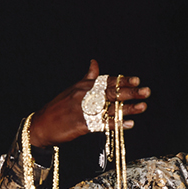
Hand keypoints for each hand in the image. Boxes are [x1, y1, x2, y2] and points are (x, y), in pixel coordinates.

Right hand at [29, 59, 149, 147]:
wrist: (41, 125)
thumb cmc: (58, 107)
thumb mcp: (72, 89)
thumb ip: (87, 77)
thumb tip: (95, 63)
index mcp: (83, 86)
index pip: (106, 81)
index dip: (122, 80)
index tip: (137, 80)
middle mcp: (84, 96)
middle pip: (111, 92)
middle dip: (130, 92)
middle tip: (146, 91)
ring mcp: (82, 110)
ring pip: (110, 108)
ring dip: (128, 108)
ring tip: (143, 106)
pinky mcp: (82, 125)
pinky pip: (103, 124)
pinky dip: (116, 124)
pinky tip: (129, 124)